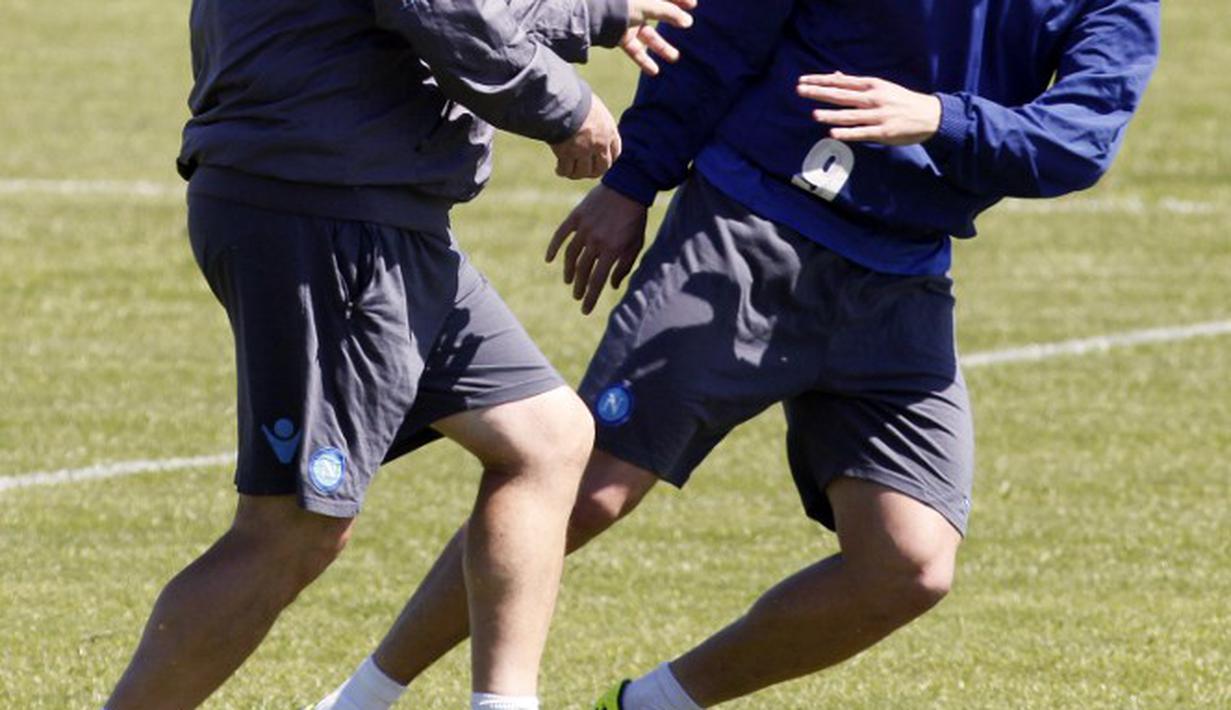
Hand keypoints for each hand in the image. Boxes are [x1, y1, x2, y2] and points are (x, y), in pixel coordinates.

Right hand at [546, 184, 647, 313]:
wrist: (628, 187)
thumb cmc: (634, 218)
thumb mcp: (635, 244)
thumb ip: (624, 266)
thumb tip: (611, 286)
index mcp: (612, 250)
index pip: (598, 281)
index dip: (591, 297)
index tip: (585, 310)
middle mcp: (595, 241)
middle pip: (583, 270)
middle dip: (579, 287)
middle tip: (577, 296)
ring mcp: (584, 228)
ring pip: (571, 255)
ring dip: (568, 271)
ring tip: (569, 281)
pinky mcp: (576, 216)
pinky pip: (561, 235)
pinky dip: (554, 248)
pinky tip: (549, 260)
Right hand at [551, 93, 620, 178]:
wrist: (564, 101)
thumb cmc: (577, 99)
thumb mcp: (594, 108)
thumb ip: (596, 122)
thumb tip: (590, 123)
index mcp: (609, 131)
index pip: (615, 153)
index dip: (607, 159)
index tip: (599, 160)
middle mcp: (599, 144)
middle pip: (601, 168)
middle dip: (593, 171)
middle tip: (584, 170)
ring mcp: (583, 151)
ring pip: (583, 172)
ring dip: (576, 173)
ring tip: (569, 170)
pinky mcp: (567, 154)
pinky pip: (566, 170)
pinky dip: (562, 171)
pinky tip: (558, 169)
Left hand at [622, 0, 695, 75]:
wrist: (594, 14)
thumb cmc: (622, 4)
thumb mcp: (648, 5)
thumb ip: (669, 12)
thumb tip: (688, 22)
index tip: (693, 4)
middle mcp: (636, 7)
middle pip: (659, 13)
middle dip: (674, 17)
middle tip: (688, 23)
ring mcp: (628, 22)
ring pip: (649, 36)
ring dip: (662, 47)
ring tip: (675, 58)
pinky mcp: (621, 37)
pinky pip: (634, 50)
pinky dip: (644, 61)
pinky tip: (654, 71)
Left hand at [797, 72, 940, 145]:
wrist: (930, 115)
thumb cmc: (901, 101)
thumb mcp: (880, 87)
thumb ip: (856, 85)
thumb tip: (834, 77)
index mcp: (871, 85)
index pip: (840, 82)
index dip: (820, 81)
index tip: (803, 80)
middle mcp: (873, 98)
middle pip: (841, 95)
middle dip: (819, 93)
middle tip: (800, 90)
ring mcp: (878, 116)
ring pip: (850, 115)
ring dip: (831, 114)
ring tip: (813, 114)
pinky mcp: (883, 132)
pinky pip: (861, 132)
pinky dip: (847, 133)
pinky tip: (833, 133)